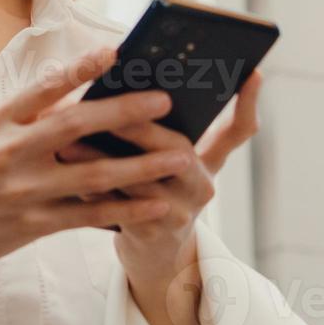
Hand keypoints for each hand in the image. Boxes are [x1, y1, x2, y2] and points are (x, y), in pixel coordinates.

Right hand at [0, 45, 199, 279]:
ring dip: (143, 165)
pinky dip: (126, 209)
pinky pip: (91, 214)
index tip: (116, 52)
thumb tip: (86, 88)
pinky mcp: (35, 224)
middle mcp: (11, 151)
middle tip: (165, 102)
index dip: (81, 69)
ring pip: (94, 174)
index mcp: (0, 120)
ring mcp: (24, 190)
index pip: (44, 88)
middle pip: (77, 125)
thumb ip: (31, 112)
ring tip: (181, 156)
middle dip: (126, 112)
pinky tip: (157, 203)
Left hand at [55, 69, 264, 286]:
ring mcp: (181, 213)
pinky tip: (69, 168)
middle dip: (142, 127)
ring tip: (72, 136)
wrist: (154, 252)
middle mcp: (203, 185)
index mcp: (209, 161)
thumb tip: (131, 76)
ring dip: (104, 156)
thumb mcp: (171, 160)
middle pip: (179, 151)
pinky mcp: (153, 233)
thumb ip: (162, 126)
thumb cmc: (155, 187)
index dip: (249, 103)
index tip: (254, 72)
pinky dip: (92, 186)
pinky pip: (120, 207)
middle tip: (112, 103)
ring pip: (143, 180)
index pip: (239, 131)